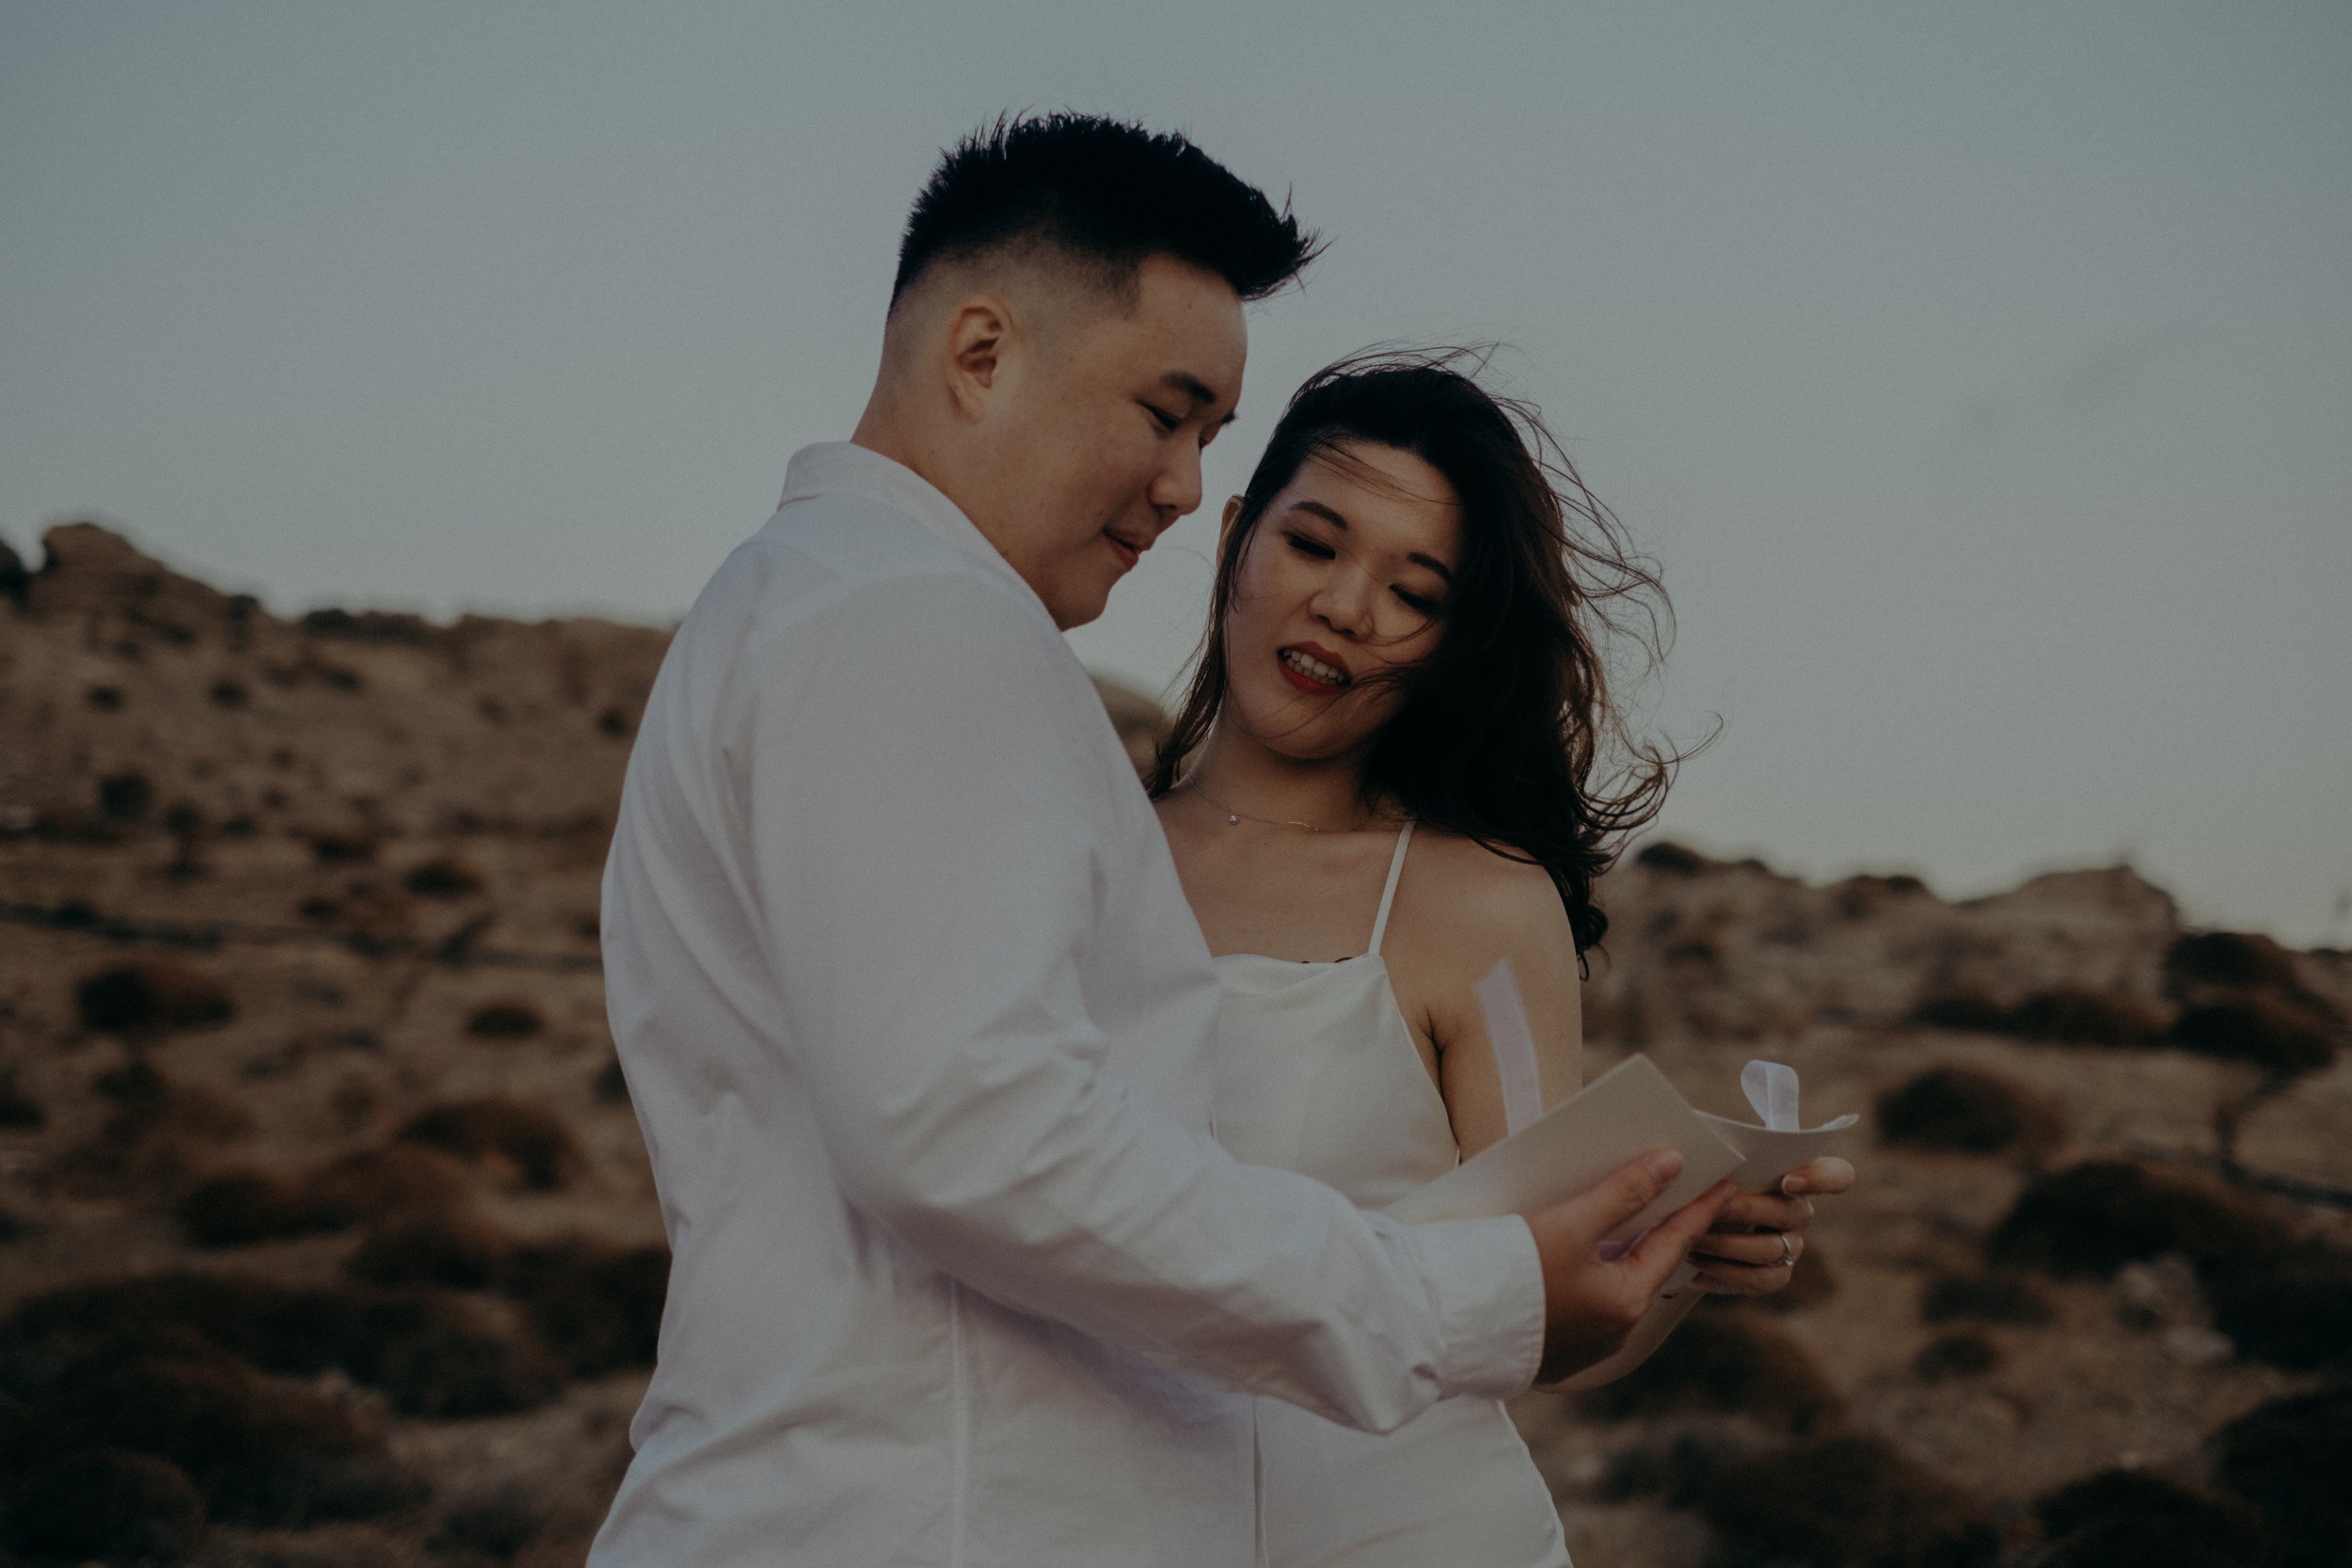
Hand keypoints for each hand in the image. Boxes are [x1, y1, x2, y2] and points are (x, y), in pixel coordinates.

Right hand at [1520, 1149, 1735, 1383]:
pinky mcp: (1551, 1352)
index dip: (1699, 1208)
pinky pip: (1583, 1306)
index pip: (1674, 1243)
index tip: (1724, 1183)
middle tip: (1671, 1195)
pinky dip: (1587, 1276)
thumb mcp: (1570, 1223)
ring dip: (1618, 1253)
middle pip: (1645, 1268)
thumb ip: (1623, 1192)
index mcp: (1626, 1303)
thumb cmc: (1511, 1274)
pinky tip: (1573, 1256)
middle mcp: (1613, 1333)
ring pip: (1614, 1289)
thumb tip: (1670, 1163)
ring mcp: (1582, 1347)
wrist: (1446, 1326)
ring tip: (1621, 1218)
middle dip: (1656, 1229)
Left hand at [1687, 1155, 1856, 1297]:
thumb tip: (1691, 1153)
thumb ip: (1721, 1157)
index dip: (1821, 1179)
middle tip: (1706, 1206)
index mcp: (1797, 1175)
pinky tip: (1693, 1262)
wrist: (1691, 1220)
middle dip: (1744, 1210)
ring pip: (1769, 1249)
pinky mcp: (1774, 1276)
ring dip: (1725, 1244)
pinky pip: (1756, 1279)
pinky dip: (1721, 1271)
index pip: (1837, 1175)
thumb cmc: (1707, 1182)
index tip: (1788, 1180)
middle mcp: (1800, 1213)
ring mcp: (1791, 1247)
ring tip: (1691, 1236)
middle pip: (1788, 1213)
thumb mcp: (1714, 1164)